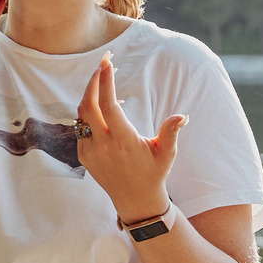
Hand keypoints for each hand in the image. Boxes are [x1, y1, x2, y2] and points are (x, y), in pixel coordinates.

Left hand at [77, 54, 183, 220]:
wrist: (135, 201)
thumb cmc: (154, 173)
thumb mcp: (167, 153)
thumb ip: (171, 132)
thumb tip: (182, 116)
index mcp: (124, 142)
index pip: (109, 106)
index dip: (106, 82)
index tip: (106, 62)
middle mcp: (104, 146)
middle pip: (89, 105)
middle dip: (94, 80)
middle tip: (104, 63)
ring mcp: (90, 152)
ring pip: (81, 115)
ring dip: (90, 94)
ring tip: (103, 79)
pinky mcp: (84, 156)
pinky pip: (80, 127)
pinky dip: (88, 111)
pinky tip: (102, 105)